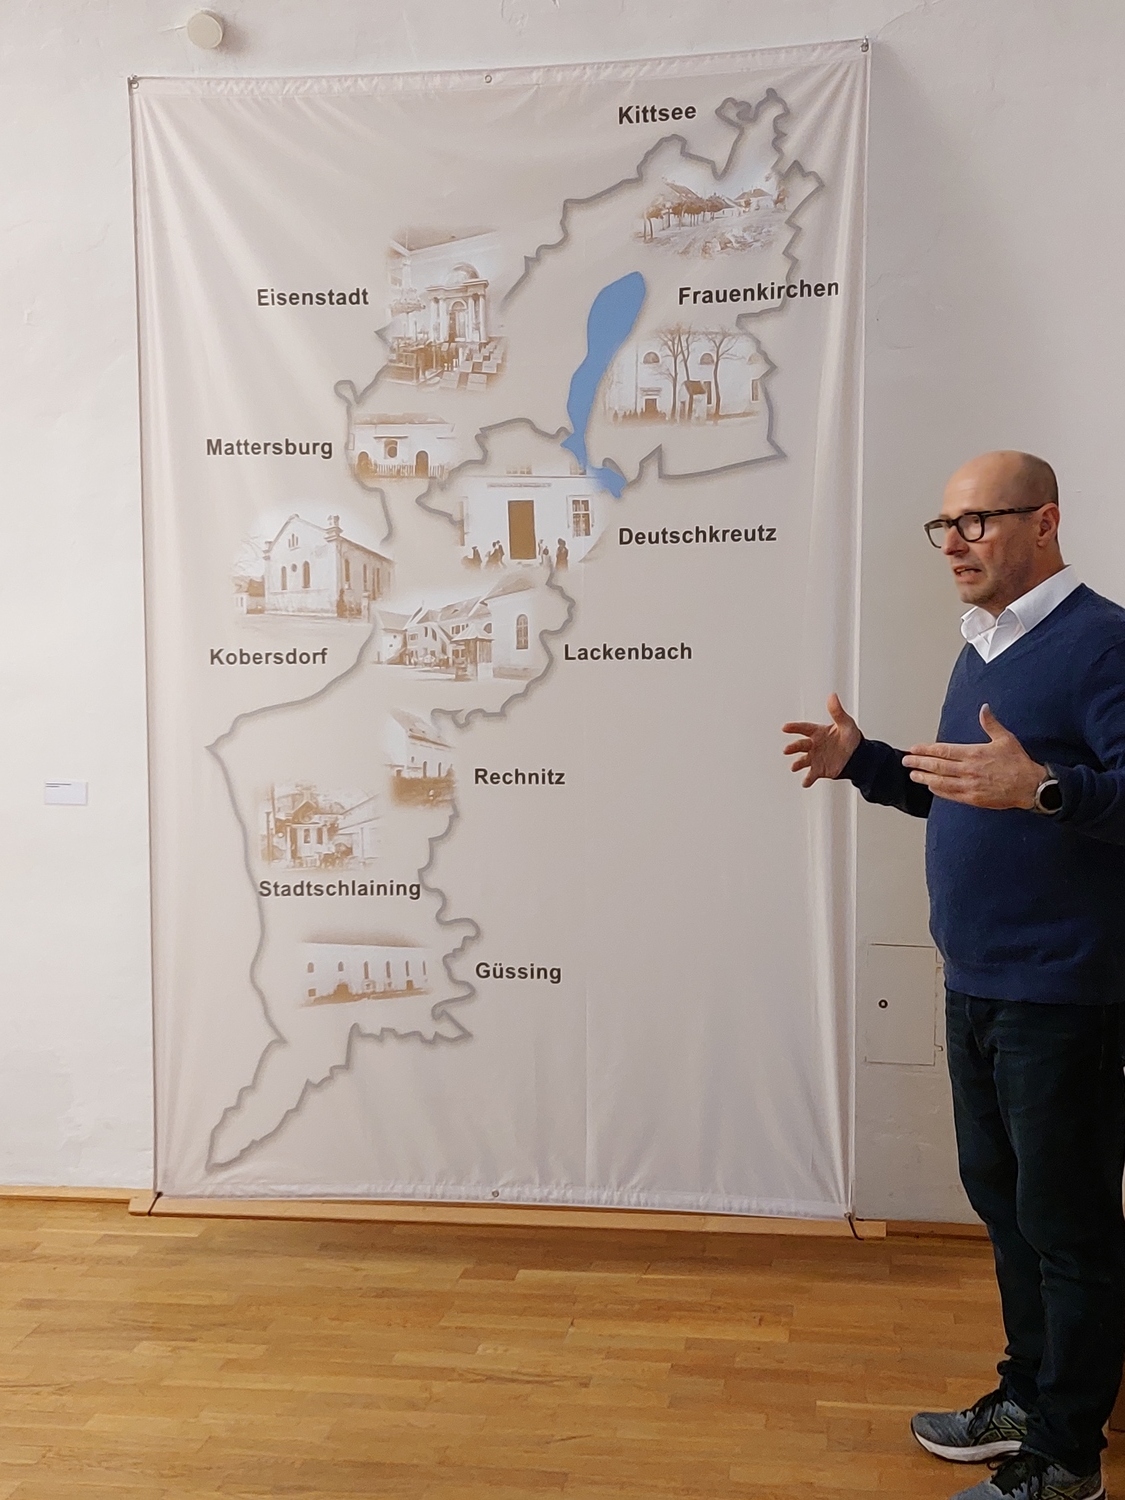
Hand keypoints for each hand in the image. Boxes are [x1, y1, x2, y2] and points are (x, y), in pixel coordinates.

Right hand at [782, 693, 862, 786]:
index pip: (804, 728)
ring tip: (794, 767)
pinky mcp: (819, 770)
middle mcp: (814, 745)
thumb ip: (837, 711)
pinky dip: (807, 780)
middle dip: (793, 747)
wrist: (858, 757)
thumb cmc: (851, 739)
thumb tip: (832, 696)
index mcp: (818, 733)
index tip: (785, 728)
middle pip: (800, 746)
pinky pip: (811, 775)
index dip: (794, 728)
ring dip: (797, 764)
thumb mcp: (846, 723)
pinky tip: (805, 782)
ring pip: (803, 761)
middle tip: (787, 749)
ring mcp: (816, 758)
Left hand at [901, 704, 1044, 808]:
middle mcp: (968, 770)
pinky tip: (931, 787)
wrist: (1030, 786)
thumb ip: (991, 724)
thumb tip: (984, 708)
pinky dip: (939, 791)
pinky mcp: (973, 799)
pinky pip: (951, 795)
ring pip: (941, 782)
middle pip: (937, 766)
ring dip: (925, 778)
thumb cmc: (1018, 762)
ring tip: (913, 775)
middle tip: (906, 761)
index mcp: (974, 753)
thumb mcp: (1005, 739)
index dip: (926, 749)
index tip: (914, 748)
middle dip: (919, 763)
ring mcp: (970, 785)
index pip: (943, 750)